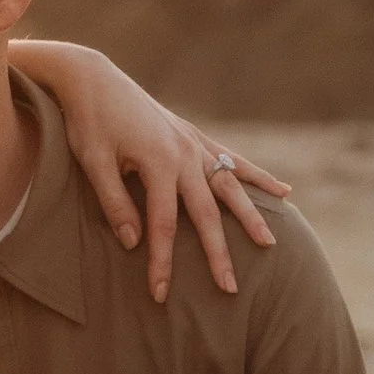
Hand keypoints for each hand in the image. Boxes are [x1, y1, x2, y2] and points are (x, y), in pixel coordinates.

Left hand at [13, 39, 290, 303]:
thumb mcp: (93, 163)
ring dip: (251, 217)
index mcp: (158, 162)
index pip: (163, 225)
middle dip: (218, 254)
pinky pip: (232, 161)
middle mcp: (184, 154)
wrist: (93, 78)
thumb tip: (134, 243)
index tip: (160, 294)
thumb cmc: (88, 122)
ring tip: (270, 244)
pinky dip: (257, 177)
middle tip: (230, 289)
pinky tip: (284, 191)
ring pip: (230, 188)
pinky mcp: (195, 137)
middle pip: (207, 214)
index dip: (162, 262)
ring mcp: (194, 144)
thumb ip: (115, 204)